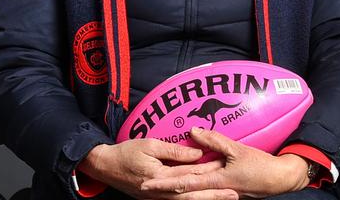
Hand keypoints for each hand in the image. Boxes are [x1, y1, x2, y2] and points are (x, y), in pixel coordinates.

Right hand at [79, 139, 237, 199]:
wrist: (105, 167)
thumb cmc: (126, 153)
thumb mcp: (149, 145)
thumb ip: (174, 151)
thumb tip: (197, 153)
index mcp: (160, 178)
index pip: (189, 175)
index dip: (208, 172)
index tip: (226, 170)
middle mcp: (161, 192)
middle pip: (192, 196)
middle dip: (214, 196)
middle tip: (234, 195)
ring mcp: (159, 198)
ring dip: (206, 199)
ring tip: (226, 199)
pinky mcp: (157, 198)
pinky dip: (193, 199)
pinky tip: (204, 198)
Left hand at [139, 127, 310, 198]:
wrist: (279, 180)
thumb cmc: (260, 166)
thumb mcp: (237, 150)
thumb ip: (214, 140)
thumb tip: (193, 130)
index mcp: (215, 181)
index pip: (183, 183)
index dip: (164, 183)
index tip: (146, 182)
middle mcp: (214, 190)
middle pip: (183, 190)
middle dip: (163, 189)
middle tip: (144, 186)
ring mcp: (219, 193)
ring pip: (192, 192)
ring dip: (175, 189)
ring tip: (158, 186)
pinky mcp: (224, 192)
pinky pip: (202, 191)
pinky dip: (190, 189)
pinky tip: (182, 185)